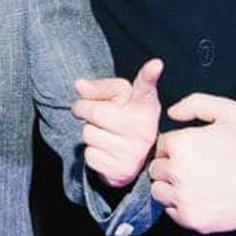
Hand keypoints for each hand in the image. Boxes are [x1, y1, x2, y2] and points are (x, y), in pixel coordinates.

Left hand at [72, 58, 163, 188]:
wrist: (132, 157)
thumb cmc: (123, 119)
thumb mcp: (116, 99)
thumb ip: (98, 88)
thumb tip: (79, 85)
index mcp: (144, 105)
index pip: (145, 87)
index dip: (150, 74)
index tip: (155, 64)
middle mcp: (143, 128)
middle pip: (95, 112)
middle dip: (84, 110)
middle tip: (90, 113)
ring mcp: (134, 151)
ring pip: (88, 134)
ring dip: (89, 133)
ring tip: (105, 134)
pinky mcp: (122, 170)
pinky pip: (90, 155)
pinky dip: (92, 152)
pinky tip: (106, 151)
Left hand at [150, 94, 235, 233]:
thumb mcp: (229, 112)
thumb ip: (195, 104)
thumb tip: (172, 113)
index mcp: (181, 144)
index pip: (161, 144)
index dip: (177, 147)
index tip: (194, 152)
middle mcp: (177, 171)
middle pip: (156, 168)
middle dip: (171, 166)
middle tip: (195, 168)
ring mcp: (182, 197)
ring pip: (159, 190)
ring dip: (171, 187)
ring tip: (195, 183)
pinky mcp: (189, 218)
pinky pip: (170, 211)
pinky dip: (181, 206)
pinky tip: (200, 197)